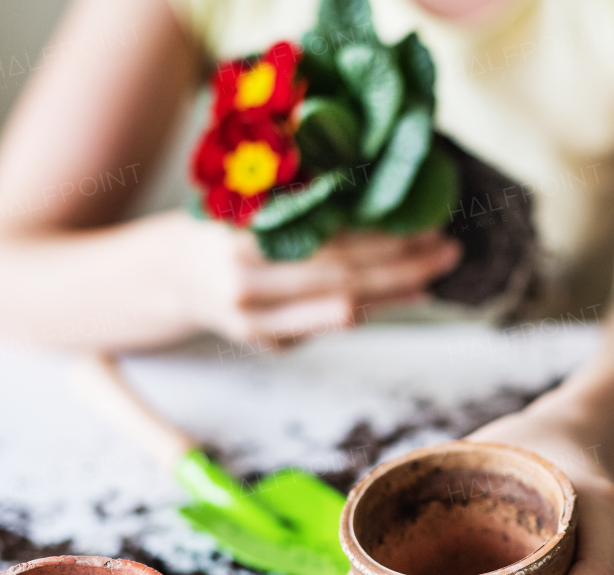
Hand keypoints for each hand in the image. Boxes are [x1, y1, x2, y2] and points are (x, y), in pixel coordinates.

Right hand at [188, 221, 460, 348]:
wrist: (166, 278)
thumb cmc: (216, 228)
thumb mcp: (241, 202)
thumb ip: (293, 202)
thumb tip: (372, 193)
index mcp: (241, 237)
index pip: (330, 238)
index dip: (383, 234)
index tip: (426, 221)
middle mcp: (247, 283)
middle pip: (343, 276)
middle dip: (404, 264)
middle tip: (447, 250)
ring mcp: (256, 321)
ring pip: (342, 308)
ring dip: (397, 292)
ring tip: (435, 274)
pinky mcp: (266, 343)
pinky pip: (330, 325)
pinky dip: (372, 309)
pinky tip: (404, 295)